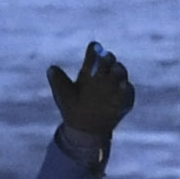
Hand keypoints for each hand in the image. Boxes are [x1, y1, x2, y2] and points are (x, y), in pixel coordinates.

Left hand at [47, 43, 132, 161]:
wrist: (83, 130)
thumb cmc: (72, 108)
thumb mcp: (62, 94)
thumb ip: (57, 80)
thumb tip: (51, 68)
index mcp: (89, 71)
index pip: (93, 54)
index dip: (94, 49)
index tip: (93, 48)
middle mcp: (103, 76)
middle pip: (109, 60)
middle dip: (108, 58)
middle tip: (105, 58)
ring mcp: (115, 87)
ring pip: (121, 73)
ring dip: (119, 69)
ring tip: (115, 70)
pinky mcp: (124, 100)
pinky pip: (129, 93)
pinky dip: (127, 89)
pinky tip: (124, 87)